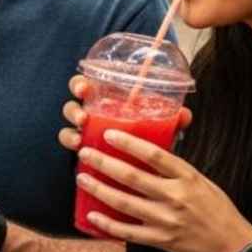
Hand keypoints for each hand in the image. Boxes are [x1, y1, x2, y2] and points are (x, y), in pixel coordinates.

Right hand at [58, 75, 191, 152]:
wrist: (142, 166)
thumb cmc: (147, 137)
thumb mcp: (158, 126)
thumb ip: (170, 119)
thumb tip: (185, 115)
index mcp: (106, 99)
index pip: (87, 85)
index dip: (80, 85)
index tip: (85, 88)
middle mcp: (91, 113)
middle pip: (73, 104)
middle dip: (73, 109)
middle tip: (83, 117)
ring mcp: (83, 132)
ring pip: (67, 127)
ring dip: (69, 132)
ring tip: (79, 141)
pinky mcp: (81, 150)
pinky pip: (69, 147)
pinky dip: (71, 147)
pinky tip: (78, 152)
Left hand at [76, 129, 251, 251]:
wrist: (230, 245)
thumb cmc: (216, 208)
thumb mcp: (200, 180)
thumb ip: (175, 167)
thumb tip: (147, 149)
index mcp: (187, 177)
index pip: (154, 154)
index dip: (128, 143)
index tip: (109, 133)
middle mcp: (175, 197)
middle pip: (132, 177)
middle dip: (104, 163)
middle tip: (85, 153)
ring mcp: (166, 221)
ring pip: (124, 203)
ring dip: (99, 190)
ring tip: (82, 178)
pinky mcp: (161, 241)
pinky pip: (128, 232)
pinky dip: (108, 225)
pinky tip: (91, 216)